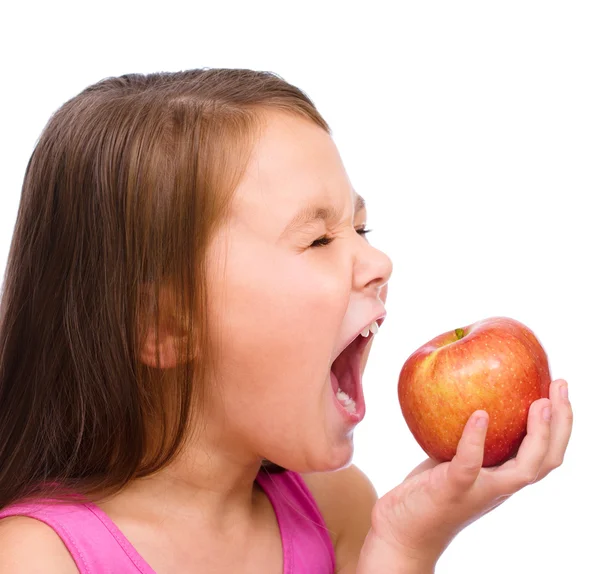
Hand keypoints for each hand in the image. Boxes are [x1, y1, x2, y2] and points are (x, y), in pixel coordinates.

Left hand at [371, 378, 572, 566]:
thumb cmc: (427, 492)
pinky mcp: (452, 490)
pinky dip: (476, 440)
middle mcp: (499, 487)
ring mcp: (479, 491)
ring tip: (539, 403)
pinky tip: (480, 416)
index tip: (558, 387)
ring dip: (537, 435)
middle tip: (560, 385)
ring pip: (523, 470)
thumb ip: (465, 438)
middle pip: (546, 460)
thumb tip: (469, 396)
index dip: (559, 422)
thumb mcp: (451, 458)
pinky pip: (469, 463)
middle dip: (561, 423)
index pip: (544, 452)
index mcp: (502, 477)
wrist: (402, 531)